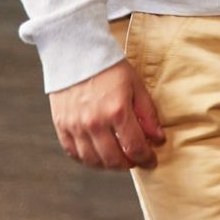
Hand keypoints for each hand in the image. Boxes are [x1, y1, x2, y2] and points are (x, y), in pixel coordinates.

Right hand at [49, 59, 164, 170]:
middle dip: (129, 164)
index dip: (146, 158)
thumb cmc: (110, 68)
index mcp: (117, 111)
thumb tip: (157, 138)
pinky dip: (87, 159)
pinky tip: (98, 155)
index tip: (152, 160)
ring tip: (119, 159)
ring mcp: (75, 126)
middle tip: (137, 160)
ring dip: (109, 165)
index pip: (134, 147)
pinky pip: (74, 153)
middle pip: (113, 159)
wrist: (77, 53)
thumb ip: (147, 114)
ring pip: (93, 161)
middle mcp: (94, 123)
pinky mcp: (61, 126)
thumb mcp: (136, 86)